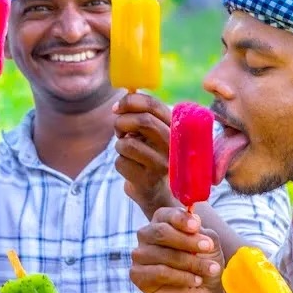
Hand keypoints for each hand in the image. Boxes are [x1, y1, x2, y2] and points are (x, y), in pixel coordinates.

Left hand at [113, 93, 175, 214]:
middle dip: (122, 123)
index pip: (154, 105)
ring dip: (119, 146)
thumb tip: (122, 99)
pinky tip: (131, 168)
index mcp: (176, 128)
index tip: (117, 107)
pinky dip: (120, 163)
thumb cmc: (152, 155)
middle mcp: (174, 145)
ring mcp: (162, 164)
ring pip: (127, 144)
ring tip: (128, 152)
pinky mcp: (149, 181)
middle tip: (119, 130)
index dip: (130, 101)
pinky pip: (120, 163)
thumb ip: (142, 115)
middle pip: (142, 122)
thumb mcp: (152, 133)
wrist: (160, 192)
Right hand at [129, 206, 224, 292]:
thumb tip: (194, 219)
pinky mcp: (137, 275)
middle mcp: (147, 236)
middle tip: (207, 247)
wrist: (205, 292)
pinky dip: (181, 277)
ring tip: (210, 269)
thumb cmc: (205, 263)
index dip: (180, 219)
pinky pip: (159, 272)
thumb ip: (201, 231)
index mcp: (162, 222)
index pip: (165, 214)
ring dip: (190, 263)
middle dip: (187, 241)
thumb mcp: (210, 244)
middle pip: (160, 232)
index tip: (196, 226)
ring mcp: (139, 255)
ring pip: (162, 254)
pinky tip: (196, 280)